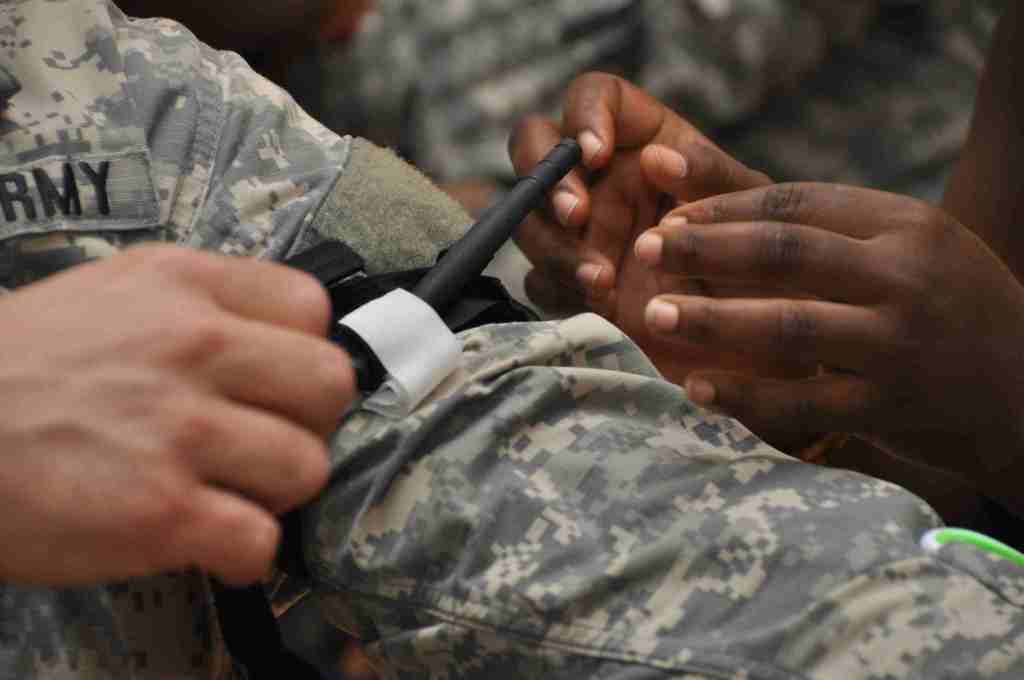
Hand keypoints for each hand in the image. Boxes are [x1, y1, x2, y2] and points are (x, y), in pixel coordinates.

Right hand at [0, 246, 354, 585]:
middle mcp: (191, 346)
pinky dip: (245, 554)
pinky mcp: (159, 510)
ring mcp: (178, 428)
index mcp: (183, 287)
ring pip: (307, 466)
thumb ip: (199, 309)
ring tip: (231, 493)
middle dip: (308, 422)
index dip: (304, 354)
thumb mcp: (112, 296)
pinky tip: (213, 544)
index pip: (311, 309)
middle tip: (266, 441)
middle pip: (329, 386)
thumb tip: (272, 346)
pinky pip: (259, 540)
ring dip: (277, 492)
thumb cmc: (18, 369)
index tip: (281, 384)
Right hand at [510, 73, 809, 381]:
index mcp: (641, 139)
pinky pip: (539, 281)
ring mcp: (578, 232)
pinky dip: (562, 290)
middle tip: (576, 215)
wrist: (759, 330)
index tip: (596, 154)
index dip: (584, 117)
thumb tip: (654, 158)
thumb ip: (710, 176)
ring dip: (554, 245)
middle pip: (533, 149)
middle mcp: (600, 178)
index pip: (592, 97)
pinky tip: (601, 306)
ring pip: (529, 220)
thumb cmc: (762, 255)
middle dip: (545, 179)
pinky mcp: (572, 283)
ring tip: (601, 279)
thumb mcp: (752, 209)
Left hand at [636, 183, 1023, 504]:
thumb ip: (837, 231)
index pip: (797, 203)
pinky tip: (699, 389)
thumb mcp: (911, 250)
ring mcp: (901, 343)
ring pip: (788, 327)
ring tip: (655, 314)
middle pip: (784, 254)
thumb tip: (731, 211)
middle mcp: (906, 276)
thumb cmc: (950, 310)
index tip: (670, 215)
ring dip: (713, 319)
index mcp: (906, 225)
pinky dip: (745, 395)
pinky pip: (802, 402)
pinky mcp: (894, 406)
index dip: (724, 208)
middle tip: (646, 249)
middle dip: (705, 249)